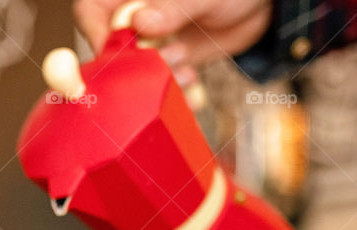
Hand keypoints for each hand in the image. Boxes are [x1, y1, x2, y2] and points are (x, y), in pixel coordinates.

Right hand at [73, 0, 271, 84]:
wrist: (265, 5)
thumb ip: (169, 7)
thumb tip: (138, 21)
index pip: (91, 11)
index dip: (96, 33)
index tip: (114, 54)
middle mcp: (135, 17)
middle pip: (109, 47)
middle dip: (132, 64)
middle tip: (160, 63)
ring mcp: (151, 42)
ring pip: (134, 71)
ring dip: (155, 81)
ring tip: (184, 71)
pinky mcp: (169, 62)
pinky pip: (159, 85)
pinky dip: (174, 93)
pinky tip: (192, 85)